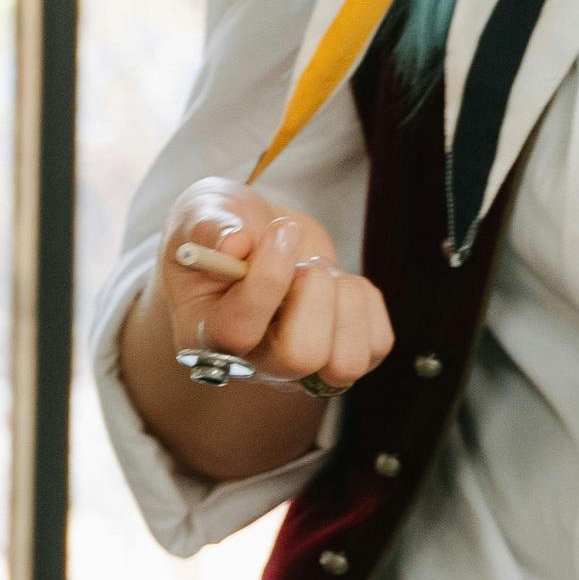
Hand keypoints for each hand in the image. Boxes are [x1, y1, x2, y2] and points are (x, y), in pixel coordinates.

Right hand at [156, 177, 391, 397]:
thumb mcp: (202, 212)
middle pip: (300, 357)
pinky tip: (335, 284)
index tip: (280, 231)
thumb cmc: (222, 228)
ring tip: (317, 273)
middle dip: (314, 293)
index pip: (238, 333)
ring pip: (345, 363)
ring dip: (344, 301)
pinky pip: (376, 344)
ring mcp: (300, 368)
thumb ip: (209, 225)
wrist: (254, 237)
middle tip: (302, 262)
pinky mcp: (341, 355)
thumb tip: (235, 244)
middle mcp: (252, 362)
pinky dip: (365, 301)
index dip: (266, 280)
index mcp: (204, 334)